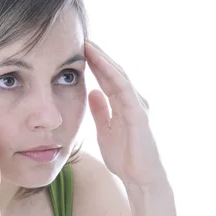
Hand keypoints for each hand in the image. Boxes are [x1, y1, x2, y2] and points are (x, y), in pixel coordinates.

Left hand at [85, 40, 167, 189]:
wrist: (140, 178)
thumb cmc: (126, 158)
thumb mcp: (105, 130)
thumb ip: (100, 110)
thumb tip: (93, 91)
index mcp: (122, 104)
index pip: (106, 78)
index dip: (92, 63)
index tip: (75, 50)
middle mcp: (131, 100)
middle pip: (112, 71)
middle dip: (96, 54)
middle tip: (79, 37)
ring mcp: (136, 105)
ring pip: (118, 74)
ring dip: (103, 58)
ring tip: (87, 43)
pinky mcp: (138, 113)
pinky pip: (123, 88)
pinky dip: (111, 73)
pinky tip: (99, 61)